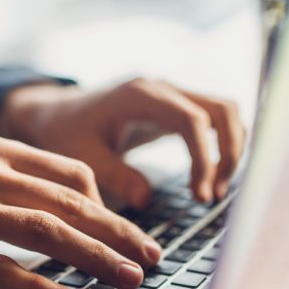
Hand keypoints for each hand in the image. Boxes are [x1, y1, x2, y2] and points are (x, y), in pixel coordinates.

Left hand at [0, 78, 245, 206]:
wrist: (58, 113)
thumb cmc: (65, 132)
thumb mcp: (81, 155)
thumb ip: (113, 175)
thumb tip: (145, 201)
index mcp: (138, 94)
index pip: (190, 119)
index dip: (204, 158)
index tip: (200, 195)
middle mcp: (161, 88)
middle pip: (221, 108)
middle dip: (229, 152)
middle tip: (213, 195)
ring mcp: (170, 94)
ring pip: (224, 111)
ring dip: (230, 149)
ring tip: (213, 191)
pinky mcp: (173, 107)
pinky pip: (212, 119)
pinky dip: (221, 145)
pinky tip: (209, 176)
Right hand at [0, 137, 161, 288]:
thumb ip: (10, 185)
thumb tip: (61, 213)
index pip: (72, 174)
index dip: (109, 207)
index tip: (130, 234)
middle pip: (69, 204)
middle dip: (118, 234)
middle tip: (151, 259)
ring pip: (45, 232)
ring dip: (93, 259)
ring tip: (128, 280)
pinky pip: (2, 269)